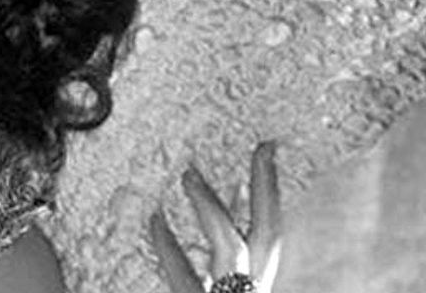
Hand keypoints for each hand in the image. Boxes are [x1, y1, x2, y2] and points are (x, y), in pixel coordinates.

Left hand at [149, 141, 281, 292]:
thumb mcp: (228, 277)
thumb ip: (228, 247)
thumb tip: (232, 197)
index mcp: (255, 282)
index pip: (270, 232)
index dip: (268, 189)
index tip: (266, 148)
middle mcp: (252, 289)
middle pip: (270, 234)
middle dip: (267, 188)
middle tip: (263, 147)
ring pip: (230, 246)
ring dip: (211, 207)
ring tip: (189, 174)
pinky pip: (183, 274)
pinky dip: (169, 245)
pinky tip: (155, 218)